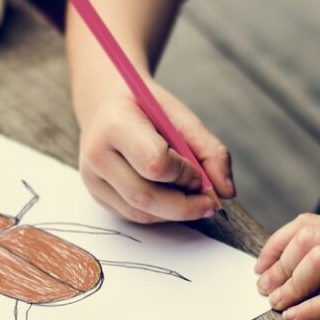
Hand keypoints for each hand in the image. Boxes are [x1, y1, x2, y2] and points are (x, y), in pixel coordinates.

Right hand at [77, 84, 232, 222]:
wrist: (105, 104)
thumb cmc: (147, 108)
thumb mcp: (181, 117)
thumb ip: (210, 151)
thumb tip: (227, 192)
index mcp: (115, 125)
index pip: (155, 163)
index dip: (184, 174)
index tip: (199, 173)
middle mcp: (96, 155)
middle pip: (145, 196)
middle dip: (184, 206)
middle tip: (209, 203)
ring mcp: (92, 179)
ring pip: (140, 213)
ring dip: (174, 213)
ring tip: (192, 198)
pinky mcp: (97, 195)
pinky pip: (134, 216)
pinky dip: (160, 213)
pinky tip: (172, 198)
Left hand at [254, 215, 319, 319]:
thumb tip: (297, 281)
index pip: (307, 224)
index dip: (275, 245)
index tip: (262, 270)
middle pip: (306, 237)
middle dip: (276, 265)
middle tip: (265, 292)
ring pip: (319, 260)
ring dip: (289, 284)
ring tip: (277, 306)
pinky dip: (309, 310)